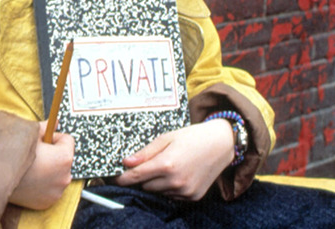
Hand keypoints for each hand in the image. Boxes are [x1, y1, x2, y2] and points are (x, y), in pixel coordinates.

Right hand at [9, 121, 74, 209]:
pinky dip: (44, 184)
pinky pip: (51, 188)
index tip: (42, 141)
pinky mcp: (48, 202)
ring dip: (49, 170)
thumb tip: (54, 122)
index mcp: (64, 157)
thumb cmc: (15, 155)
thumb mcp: (30, 135)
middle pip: (64, 158)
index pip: (68, 140)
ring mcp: (57, 191)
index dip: (53, 137)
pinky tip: (30, 180)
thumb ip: (45, 127)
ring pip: (58, 174)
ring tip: (31, 168)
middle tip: (36, 155)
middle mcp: (65, 176)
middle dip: (53, 155)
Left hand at [115, 119, 233, 200]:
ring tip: (167, 166)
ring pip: (158, 192)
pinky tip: (178, 173)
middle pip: (145, 186)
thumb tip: (126, 162)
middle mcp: (176, 181)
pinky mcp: (193, 197)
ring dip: (156, 183)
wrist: (221, 144)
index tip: (114, 178)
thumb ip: (145, 152)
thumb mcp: (166, 138)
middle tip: (149, 163)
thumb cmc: (191, 137)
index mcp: (166, 164)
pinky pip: (172, 196)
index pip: (136, 177)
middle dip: (142, 177)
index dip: (122, 178)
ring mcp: (185, 191)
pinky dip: (169, 188)